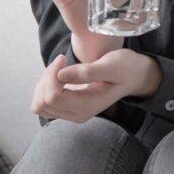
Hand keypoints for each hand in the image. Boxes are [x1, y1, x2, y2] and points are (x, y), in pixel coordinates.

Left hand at [31, 49, 161, 122]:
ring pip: (40, 104)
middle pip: (42, 103)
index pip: (52, 98)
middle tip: (62, 61)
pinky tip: (60, 74)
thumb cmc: (126, 68)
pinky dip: (46, 87)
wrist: (134, 75)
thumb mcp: (111, 66)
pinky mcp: (67, 108)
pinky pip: (44, 102)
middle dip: (47, 79)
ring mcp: (71, 113)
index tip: (63, 59)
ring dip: (44, 83)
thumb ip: (87, 72)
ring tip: (61, 67)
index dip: (51, 77)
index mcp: (87, 107)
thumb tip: (60, 75)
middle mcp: (77, 114)